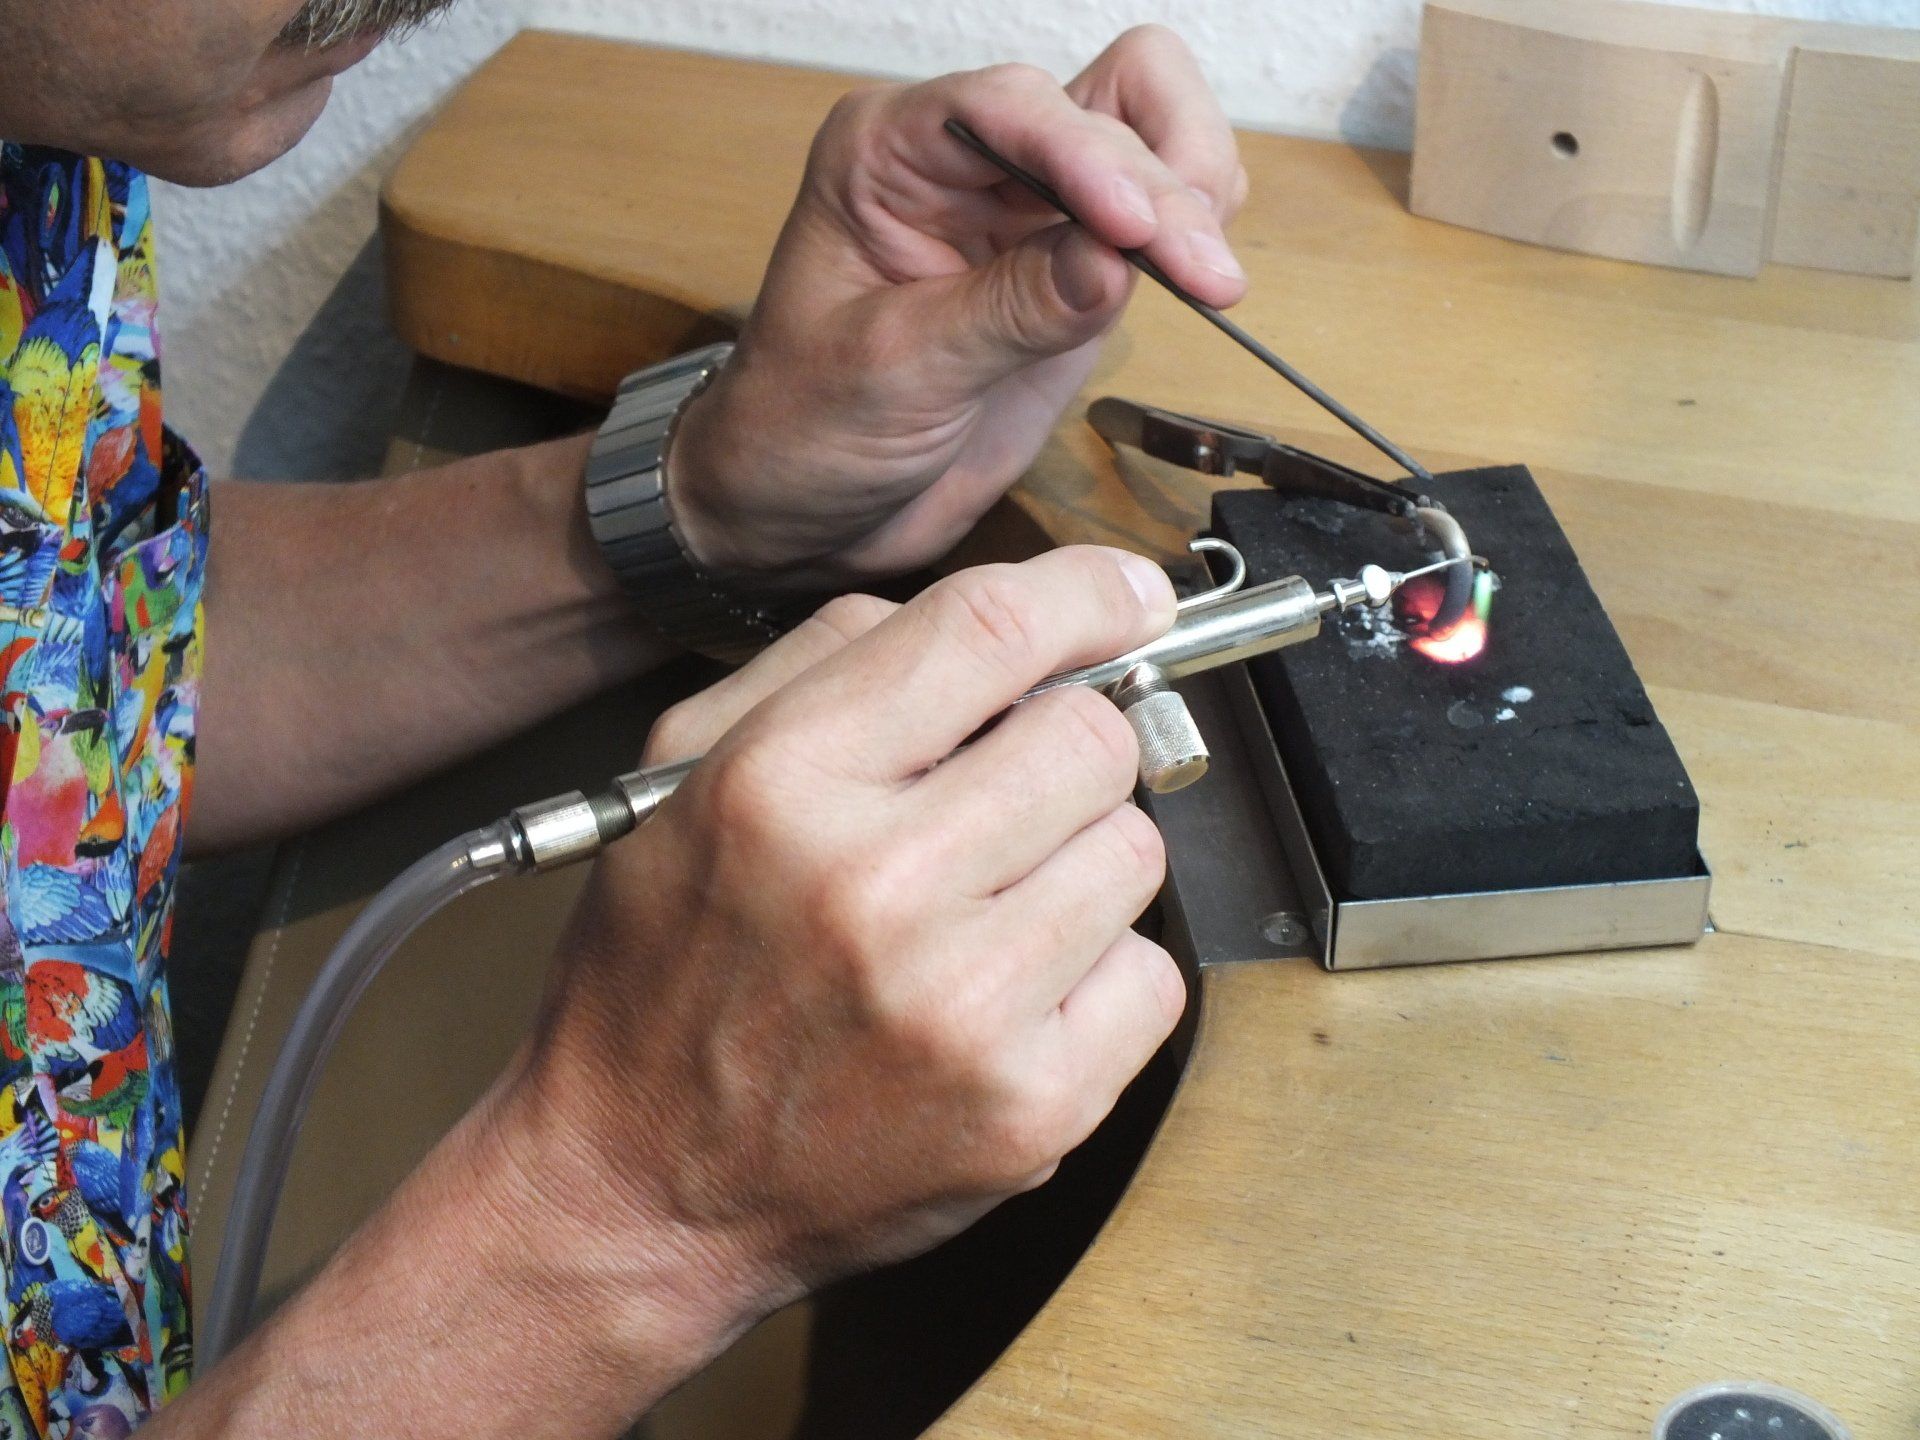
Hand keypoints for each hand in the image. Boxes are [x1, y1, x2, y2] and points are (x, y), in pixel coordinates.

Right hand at [522, 546, 1184, 1324]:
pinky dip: (1101, 976)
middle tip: (1006, 801)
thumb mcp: (684, 777)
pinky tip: (1015, 996)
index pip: (990, 628)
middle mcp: (875, 886)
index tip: (1126, 598)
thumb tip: (995, 624)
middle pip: (1093, 736)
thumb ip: (825, 665)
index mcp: (781, 783)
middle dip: (1064, 751)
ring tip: (989, 912)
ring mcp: (963, 1005)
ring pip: (1135, 849)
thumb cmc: (665, 978)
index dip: (1089, 593)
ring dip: (1080, 862)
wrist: (640, 1187)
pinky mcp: (1031, 1107)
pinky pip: (1153, 977)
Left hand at [667, 26, 1247, 586]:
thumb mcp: (893, 371)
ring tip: (1205, 280)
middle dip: (1160, 188)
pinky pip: (1161, 215)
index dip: (1087, 155)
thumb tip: (1113, 261)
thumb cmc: (802, 430)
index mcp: (888, 152)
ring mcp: (1027, 209)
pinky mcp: (1074, 267)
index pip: (1010, 108)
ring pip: (1152, 137)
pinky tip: (1194, 284)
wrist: (805, 511)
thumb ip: (1006, 311)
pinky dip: (1194, 235)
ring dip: (1194, 196)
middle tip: (1202, 278)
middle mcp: (964, 161)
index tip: (1135, 228)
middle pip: (1104, 109)